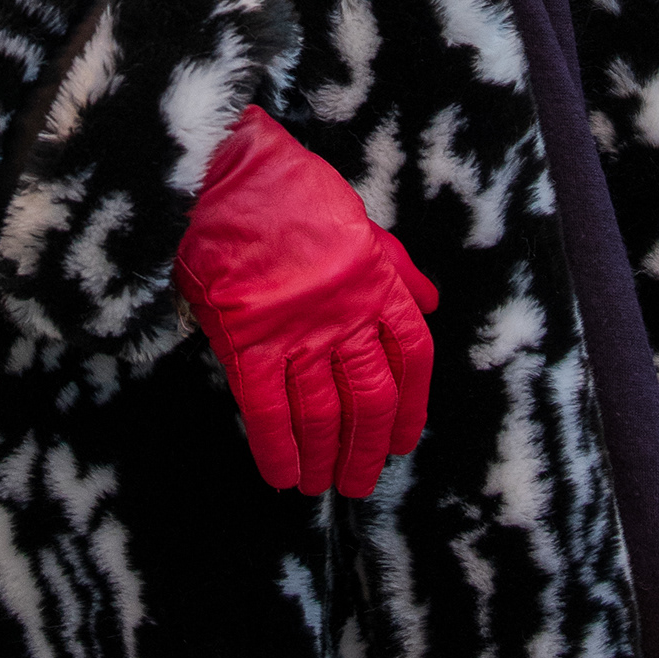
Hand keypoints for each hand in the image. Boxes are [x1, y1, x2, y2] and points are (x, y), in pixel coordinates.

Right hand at [173, 106, 437, 498]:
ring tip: (322, 485)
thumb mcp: (359, 220)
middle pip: (370, 399)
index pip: (411, 358)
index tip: (404, 439)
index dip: (412, 406)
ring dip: (325, 457)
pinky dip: (276, 449)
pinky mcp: (248, 341)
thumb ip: (396, 266)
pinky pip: (268, 410)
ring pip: (321, 414)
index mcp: (377, 284)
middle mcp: (344, 315)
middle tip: (362, 481)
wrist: (229, 172)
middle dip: (368, 448)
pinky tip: (281, 475)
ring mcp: (296, 331)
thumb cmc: (292, 188)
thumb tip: (429, 301)